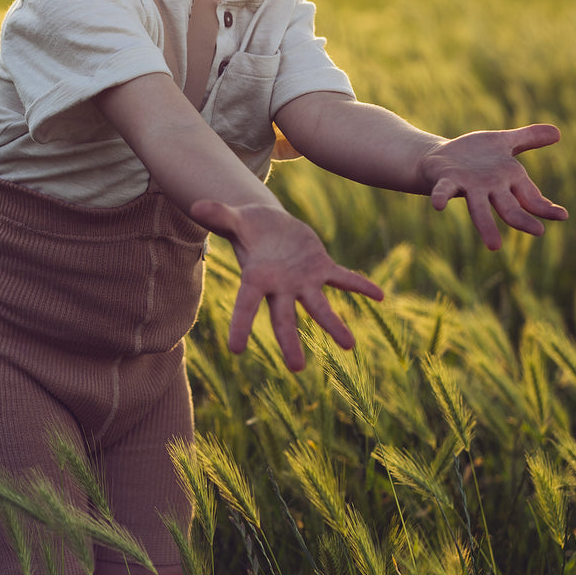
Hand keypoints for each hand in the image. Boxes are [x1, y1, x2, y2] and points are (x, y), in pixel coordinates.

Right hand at [189, 200, 383, 371]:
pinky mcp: (321, 267)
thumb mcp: (233, 218)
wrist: (268, 224)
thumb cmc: (246, 226)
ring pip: (318, 306)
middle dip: (290, 342)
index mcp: (256, 278)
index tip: (235, 350)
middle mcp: (281, 287)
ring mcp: (303, 280)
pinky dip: (360, 285)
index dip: (240, 325)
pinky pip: (343, 278)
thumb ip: (219, 215)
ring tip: (350, 345)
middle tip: (297, 368)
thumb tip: (195, 206)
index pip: (246, 305)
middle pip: (284, 318)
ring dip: (333, 325)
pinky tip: (380, 296)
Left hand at [421, 123, 567, 250]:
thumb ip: (528, 138)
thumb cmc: (474, 155)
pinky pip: (444, 191)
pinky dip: (441, 197)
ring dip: (486, 226)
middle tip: (538, 231)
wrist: (439, 157)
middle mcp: (490, 188)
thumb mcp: (503, 141)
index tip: (562, 215)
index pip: (530, 197)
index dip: (544, 207)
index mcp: (508, 180)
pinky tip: (438, 205)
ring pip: (479, 208)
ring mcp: (469, 187)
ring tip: (494, 246)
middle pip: (509, 208)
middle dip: (522, 219)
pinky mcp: (446, 181)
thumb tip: (559, 132)